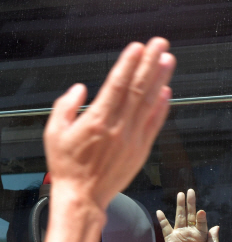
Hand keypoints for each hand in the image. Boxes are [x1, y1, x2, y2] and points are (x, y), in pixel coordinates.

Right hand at [42, 38, 175, 241]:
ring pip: (150, 103)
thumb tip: (80, 88)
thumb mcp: (54, 133)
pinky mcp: (142, 149)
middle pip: (138, 88)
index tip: (138, 46)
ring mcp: (133, 138)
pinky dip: (163, 107)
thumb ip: (66, 107)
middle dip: (150, 63)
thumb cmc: (67, 166)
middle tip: (161, 43)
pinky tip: (168, 91)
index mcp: (97, 120)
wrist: (84, 197)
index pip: (117, 85)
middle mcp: (119, 127)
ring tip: (168, 59)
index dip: (129, 64)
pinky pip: (155, 123)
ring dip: (160, 79)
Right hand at [157, 189, 218, 241]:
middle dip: (190, 203)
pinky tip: (159, 211)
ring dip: (180, 206)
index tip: (201, 211)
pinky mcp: (170, 240)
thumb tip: (216, 226)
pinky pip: (165, 228)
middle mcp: (191, 232)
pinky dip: (162, 220)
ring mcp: (180, 235)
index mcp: (201, 235)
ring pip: (180, 217)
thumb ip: (213, 240)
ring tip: (180, 194)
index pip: (201, 222)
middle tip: (190, 191)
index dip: (201, 217)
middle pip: (190, 214)